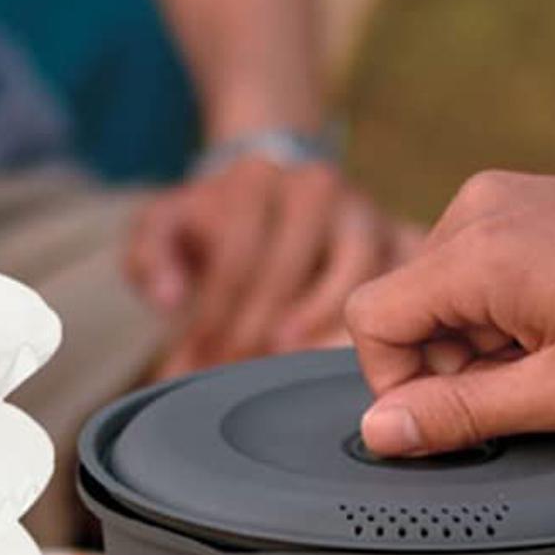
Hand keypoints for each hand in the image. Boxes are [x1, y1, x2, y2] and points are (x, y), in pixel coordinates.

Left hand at [126, 154, 403, 379]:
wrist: (270, 181)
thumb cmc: (216, 219)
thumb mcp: (166, 226)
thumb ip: (151, 257)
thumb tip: (170, 297)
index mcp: (254, 182)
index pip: (235, 257)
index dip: (216, 317)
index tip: (202, 360)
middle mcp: (315, 187)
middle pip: (287, 270)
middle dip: (257, 332)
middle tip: (239, 373)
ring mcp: (363, 210)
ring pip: (352, 274)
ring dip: (319, 329)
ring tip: (293, 364)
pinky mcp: (401, 233)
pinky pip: (403, 279)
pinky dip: (387, 316)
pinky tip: (357, 355)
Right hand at [344, 151, 554, 454]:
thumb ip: (464, 414)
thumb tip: (381, 432)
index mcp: (477, 254)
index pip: (369, 322)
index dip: (399, 385)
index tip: (461, 411)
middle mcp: (476, 211)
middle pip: (407, 310)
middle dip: (454, 365)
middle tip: (535, 385)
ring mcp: (502, 197)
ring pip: (443, 295)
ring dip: (485, 342)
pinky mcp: (525, 199)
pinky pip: (478, 270)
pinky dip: (507, 312)